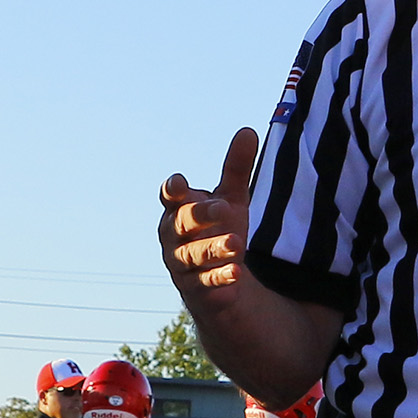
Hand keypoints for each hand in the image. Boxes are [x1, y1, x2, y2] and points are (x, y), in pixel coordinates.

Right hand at [160, 130, 258, 294]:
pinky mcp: (195, 287)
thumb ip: (236, 168)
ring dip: (214, 248)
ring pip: (193, 255)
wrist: (217, 277)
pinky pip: (204, 282)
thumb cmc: (218, 228)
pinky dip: (219, 277)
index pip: (170, 197)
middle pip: (182, 224)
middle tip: (224, 209)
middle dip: (201, 216)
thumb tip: (248, 130)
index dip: (173, 190)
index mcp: (178, 209)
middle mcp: (174, 236)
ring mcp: (181, 263)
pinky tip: (236, 273)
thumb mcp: (231, 198)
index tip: (180, 185)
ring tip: (237, 244)